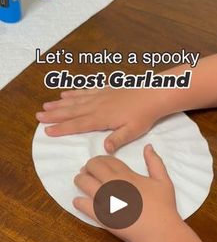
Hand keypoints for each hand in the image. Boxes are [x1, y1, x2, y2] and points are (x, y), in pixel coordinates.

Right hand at [36, 87, 164, 152]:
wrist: (153, 94)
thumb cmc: (143, 115)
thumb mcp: (132, 131)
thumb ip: (117, 140)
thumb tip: (104, 150)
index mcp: (101, 118)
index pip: (78, 125)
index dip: (62, 128)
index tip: (48, 131)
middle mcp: (96, 106)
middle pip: (71, 111)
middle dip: (54, 115)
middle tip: (38, 116)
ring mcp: (99, 96)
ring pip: (75, 101)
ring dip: (59, 104)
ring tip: (45, 105)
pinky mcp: (104, 90)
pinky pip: (85, 91)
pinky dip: (73, 93)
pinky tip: (65, 93)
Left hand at [73, 144, 181, 241]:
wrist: (158, 231)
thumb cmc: (163, 207)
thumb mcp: (163, 181)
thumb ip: (155, 162)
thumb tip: (148, 147)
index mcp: (126, 175)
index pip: (106, 160)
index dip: (101, 160)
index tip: (99, 164)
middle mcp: (113, 184)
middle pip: (92, 167)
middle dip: (88, 167)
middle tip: (87, 171)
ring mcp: (105, 199)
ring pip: (82, 182)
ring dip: (80, 180)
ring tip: (81, 182)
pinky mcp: (100, 215)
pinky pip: (81, 204)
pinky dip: (78, 201)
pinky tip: (79, 201)